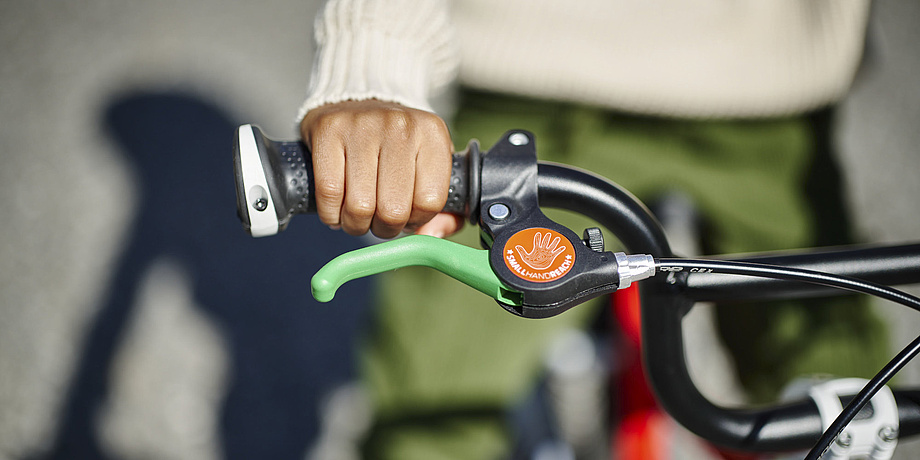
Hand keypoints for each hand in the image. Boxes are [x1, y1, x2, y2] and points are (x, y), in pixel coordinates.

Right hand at [301, 99, 461, 237]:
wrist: (357, 100)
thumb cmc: (397, 145)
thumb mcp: (430, 166)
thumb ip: (445, 210)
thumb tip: (430, 237)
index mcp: (433, 134)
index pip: (430, 202)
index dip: (416, 220)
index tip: (407, 215)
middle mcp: (401, 126)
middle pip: (393, 209)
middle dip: (384, 229)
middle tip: (379, 220)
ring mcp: (363, 125)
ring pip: (360, 206)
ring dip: (356, 224)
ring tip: (357, 216)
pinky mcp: (329, 129)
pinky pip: (329, 193)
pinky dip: (331, 214)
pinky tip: (337, 208)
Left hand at [514, 231, 566, 269]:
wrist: (536, 271)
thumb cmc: (531, 265)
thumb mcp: (525, 258)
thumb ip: (522, 251)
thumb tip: (516, 246)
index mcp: (536, 249)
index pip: (537, 241)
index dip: (538, 237)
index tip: (538, 233)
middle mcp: (543, 250)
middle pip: (545, 242)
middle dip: (547, 238)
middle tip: (548, 233)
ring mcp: (547, 253)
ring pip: (552, 246)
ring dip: (555, 242)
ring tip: (558, 238)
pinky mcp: (551, 257)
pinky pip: (557, 252)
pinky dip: (560, 250)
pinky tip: (563, 247)